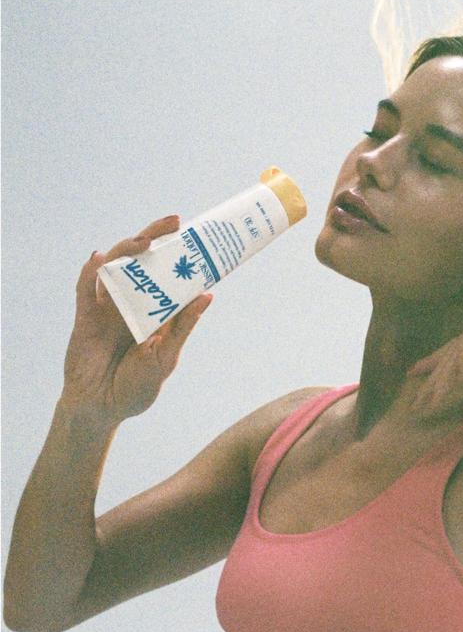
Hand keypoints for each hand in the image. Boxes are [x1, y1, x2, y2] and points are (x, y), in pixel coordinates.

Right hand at [61, 215, 212, 423]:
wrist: (102, 409)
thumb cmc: (137, 386)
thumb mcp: (166, 357)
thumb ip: (183, 327)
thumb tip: (208, 295)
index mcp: (156, 311)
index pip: (169, 274)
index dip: (180, 253)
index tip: (198, 234)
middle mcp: (133, 303)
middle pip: (142, 261)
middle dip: (156, 237)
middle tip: (176, 221)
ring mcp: (108, 307)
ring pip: (116, 267)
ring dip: (129, 249)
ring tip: (146, 240)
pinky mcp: (86, 317)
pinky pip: (86, 289)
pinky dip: (91, 272)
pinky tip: (100, 258)